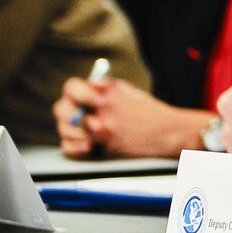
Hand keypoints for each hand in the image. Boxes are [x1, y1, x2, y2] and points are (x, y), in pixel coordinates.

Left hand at [53, 77, 206, 157]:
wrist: (169, 132)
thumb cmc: (152, 112)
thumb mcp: (130, 91)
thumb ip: (108, 87)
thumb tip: (91, 85)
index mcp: (107, 91)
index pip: (72, 87)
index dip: (73, 94)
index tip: (82, 100)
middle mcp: (102, 108)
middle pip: (62, 109)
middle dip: (66, 113)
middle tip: (76, 116)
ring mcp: (102, 127)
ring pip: (66, 129)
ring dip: (72, 130)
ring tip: (85, 130)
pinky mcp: (104, 145)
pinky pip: (76, 148)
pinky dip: (76, 147)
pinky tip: (86, 144)